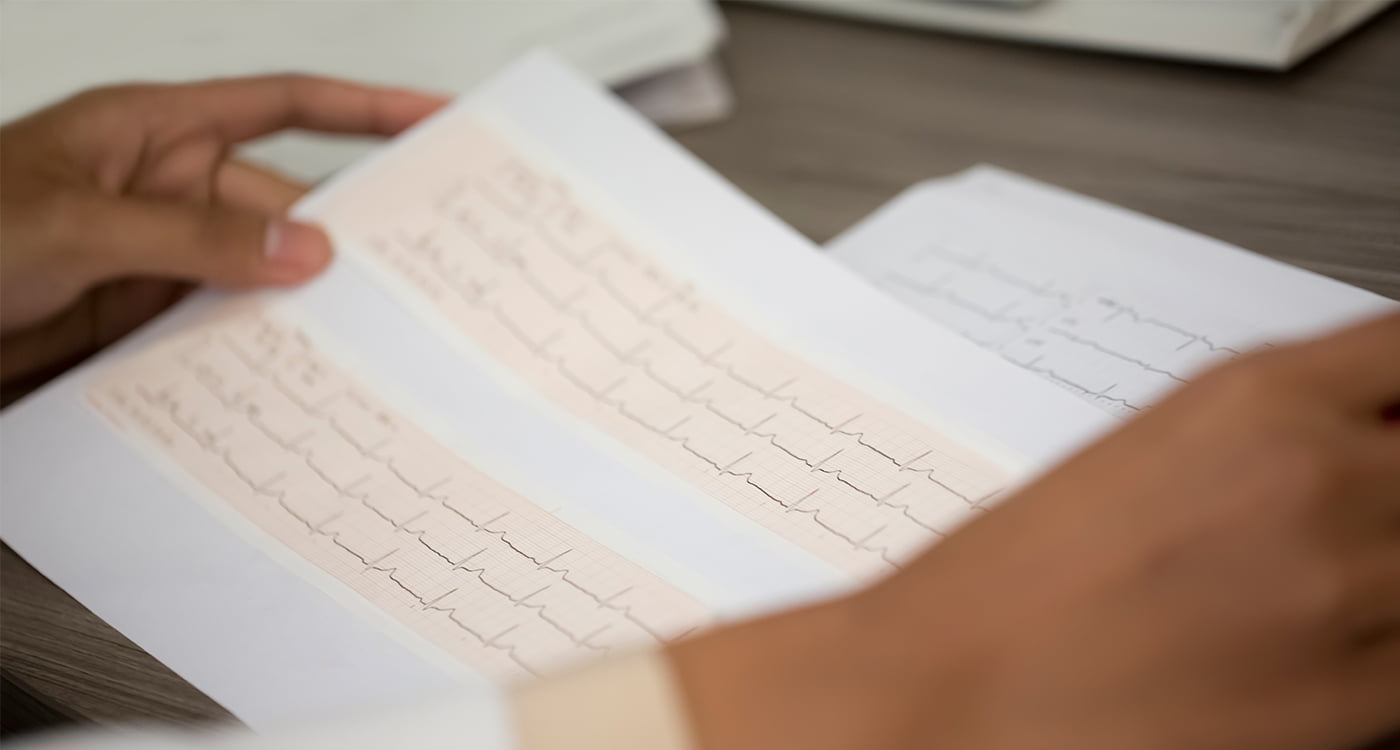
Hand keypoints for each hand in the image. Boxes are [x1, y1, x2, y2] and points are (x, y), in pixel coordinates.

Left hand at [0, 75, 444, 386]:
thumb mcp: (72, 223)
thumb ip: (192, 239)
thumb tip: (301, 252)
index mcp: (154, 133)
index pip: (284, 106)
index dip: (365, 109)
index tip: (432, 118)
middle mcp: (166, 193)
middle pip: (285, 209)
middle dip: (346, 238)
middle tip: (416, 272)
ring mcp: (159, 261)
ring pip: (260, 279)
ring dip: (300, 308)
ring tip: (362, 339)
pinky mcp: (144, 321)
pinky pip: (223, 331)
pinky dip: (258, 353)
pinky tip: (288, 374)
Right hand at [672, 313, 1399, 749]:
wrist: (955, 689)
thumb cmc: (1020, 583)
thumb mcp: (1153, 459)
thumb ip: (1283, 436)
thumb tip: (1373, 442)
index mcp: (1262, 396)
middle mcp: (1323, 479)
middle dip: (1398, 496)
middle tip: (1349, 524)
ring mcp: (1349, 591)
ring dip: (1394, 578)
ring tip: (1308, 598)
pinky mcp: (1355, 703)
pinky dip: (1385, 657)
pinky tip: (1309, 656)